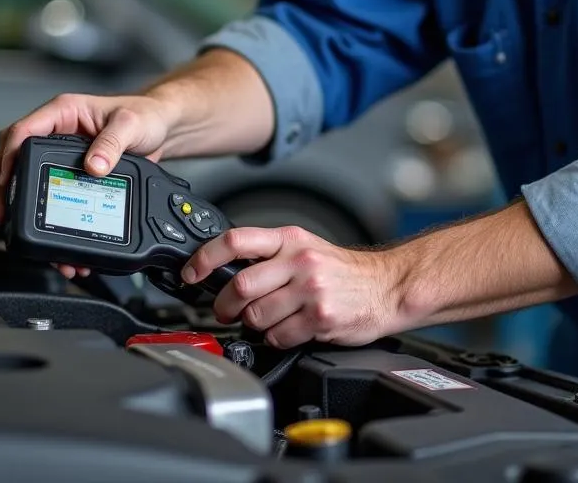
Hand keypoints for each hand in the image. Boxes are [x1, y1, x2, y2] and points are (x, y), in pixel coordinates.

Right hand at [0, 92, 175, 276]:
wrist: (161, 128)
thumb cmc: (145, 116)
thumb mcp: (130, 125)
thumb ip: (111, 144)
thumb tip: (93, 166)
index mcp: (65, 111)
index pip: (23, 131)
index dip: (9, 156)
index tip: (4, 179)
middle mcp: (58, 129)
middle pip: (15, 155)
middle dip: (5, 184)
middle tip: (3, 210)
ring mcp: (61, 150)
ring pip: (27, 174)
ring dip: (22, 201)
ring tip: (20, 225)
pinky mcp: (70, 168)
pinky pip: (48, 187)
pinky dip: (45, 208)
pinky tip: (48, 227)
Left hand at [182, 226, 402, 347]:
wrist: (386, 286)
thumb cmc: (343, 271)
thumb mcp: (306, 247)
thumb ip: (270, 255)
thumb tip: (228, 270)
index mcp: (290, 238)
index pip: (236, 241)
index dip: (206, 258)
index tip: (192, 273)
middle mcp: (298, 260)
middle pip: (240, 285)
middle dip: (224, 305)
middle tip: (225, 311)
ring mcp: (310, 290)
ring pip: (256, 315)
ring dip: (253, 325)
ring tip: (266, 321)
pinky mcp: (320, 318)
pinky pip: (279, 337)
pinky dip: (276, 339)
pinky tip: (288, 331)